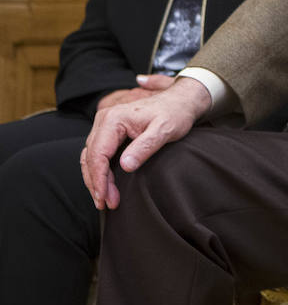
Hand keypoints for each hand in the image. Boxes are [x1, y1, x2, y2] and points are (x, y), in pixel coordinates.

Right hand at [81, 77, 210, 209]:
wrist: (181, 100)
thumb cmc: (175, 113)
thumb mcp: (164, 130)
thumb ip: (145, 147)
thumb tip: (125, 166)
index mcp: (113, 119)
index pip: (97, 154)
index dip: (99, 179)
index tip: (105, 199)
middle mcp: (104, 120)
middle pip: (90, 157)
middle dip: (96, 183)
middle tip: (107, 204)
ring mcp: (105, 125)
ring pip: (90, 156)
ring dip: (96, 179)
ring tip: (106, 200)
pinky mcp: (109, 131)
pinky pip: (97, 153)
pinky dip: (99, 170)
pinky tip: (107, 185)